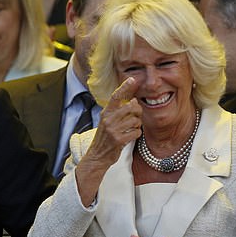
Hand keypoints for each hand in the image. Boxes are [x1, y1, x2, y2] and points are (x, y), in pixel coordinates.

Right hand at [74, 77, 141, 204]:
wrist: (97, 157)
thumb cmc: (105, 139)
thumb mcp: (107, 122)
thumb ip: (118, 111)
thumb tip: (133, 100)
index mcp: (105, 113)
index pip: (116, 96)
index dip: (125, 87)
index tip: (133, 79)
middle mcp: (108, 119)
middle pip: (131, 107)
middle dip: (138, 112)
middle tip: (136, 117)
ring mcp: (112, 129)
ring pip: (136, 120)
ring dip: (137, 125)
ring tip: (130, 130)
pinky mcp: (118, 140)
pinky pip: (136, 132)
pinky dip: (136, 135)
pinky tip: (130, 137)